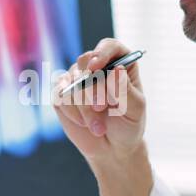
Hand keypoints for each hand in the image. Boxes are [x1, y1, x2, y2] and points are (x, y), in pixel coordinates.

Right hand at [53, 37, 145, 170]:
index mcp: (119, 63)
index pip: (109, 47)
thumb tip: (115, 70)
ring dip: (84, 107)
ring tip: (99, 127)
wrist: (113, 148)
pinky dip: (72, 112)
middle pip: (85, 62)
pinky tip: (84, 124)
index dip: (101, 53)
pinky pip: (60, 96)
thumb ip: (125, 90)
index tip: (97, 66)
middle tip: (101, 108)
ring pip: (72, 82)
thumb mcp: (135, 109)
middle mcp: (97, 66)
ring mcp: (77, 79)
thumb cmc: (129, 124)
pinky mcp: (62, 95)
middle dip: (92, 87)